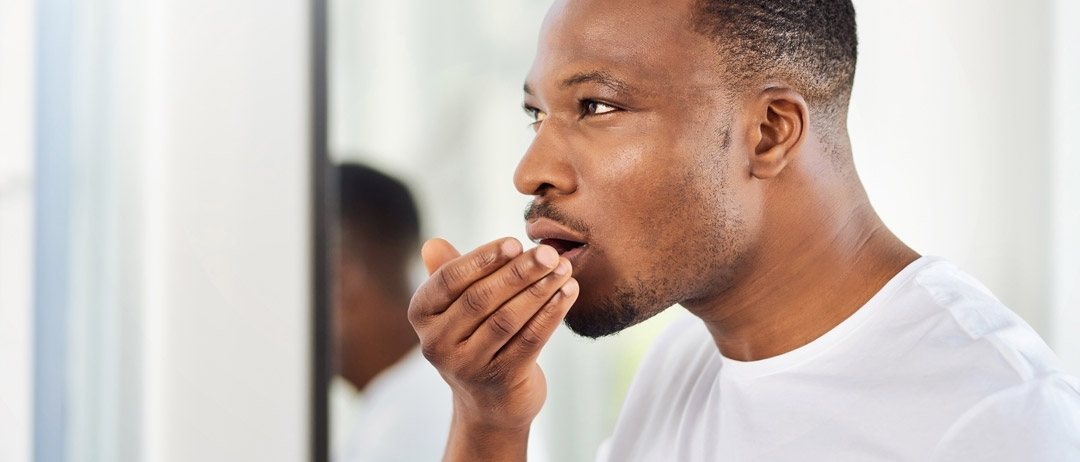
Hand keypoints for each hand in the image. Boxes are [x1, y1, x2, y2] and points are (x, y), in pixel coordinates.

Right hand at [409, 237, 577, 457]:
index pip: (449, 279)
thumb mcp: (455, 308)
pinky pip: (530, 339)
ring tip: (563, 269)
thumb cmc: (473, 338)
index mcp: (422, 316)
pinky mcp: (501, 380)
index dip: (483, 259)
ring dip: (540, 290)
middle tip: (549, 253)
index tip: (516, 243)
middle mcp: (436, 344)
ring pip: (507, 319)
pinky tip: (567, 293)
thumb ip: (448, 274)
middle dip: (519, 272)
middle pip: (480, 299)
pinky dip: (551, 313)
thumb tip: (433, 243)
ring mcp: (467, 366)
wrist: (489, 403)